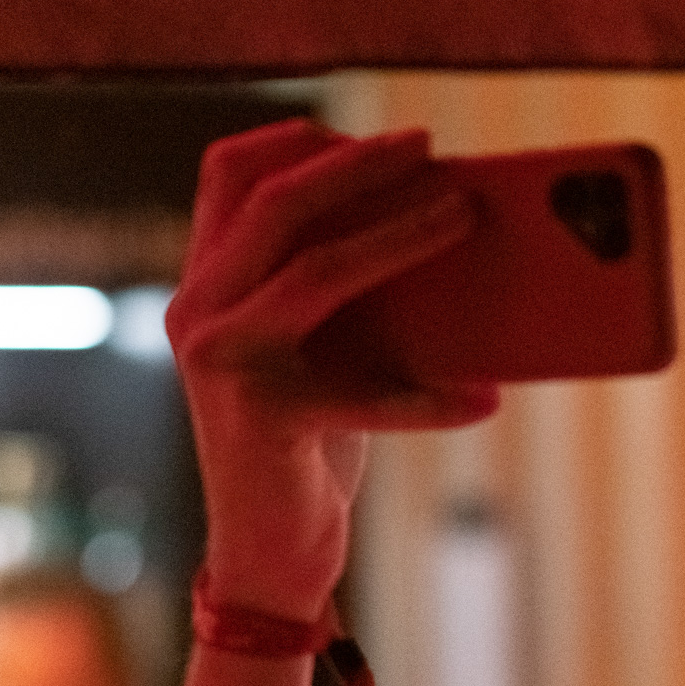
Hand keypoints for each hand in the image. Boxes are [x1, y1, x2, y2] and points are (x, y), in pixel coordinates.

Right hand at [168, 118, 499, 623]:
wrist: (270, 553)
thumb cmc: (313, 444)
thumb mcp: (326, 353)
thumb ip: (349, 297)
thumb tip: (446, 227)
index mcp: (207, 287)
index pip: (227, 177)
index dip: (297, 139)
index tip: (372, 132)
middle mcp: (199, 313)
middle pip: (276, 204)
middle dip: (360, 165)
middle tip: (430, 146)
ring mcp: (225, 364)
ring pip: (318, 270)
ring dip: (402, 236)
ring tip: (466, 218)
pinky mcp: (268, 419)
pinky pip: (367, 392)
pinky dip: (433, 398)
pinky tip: (485, 400)